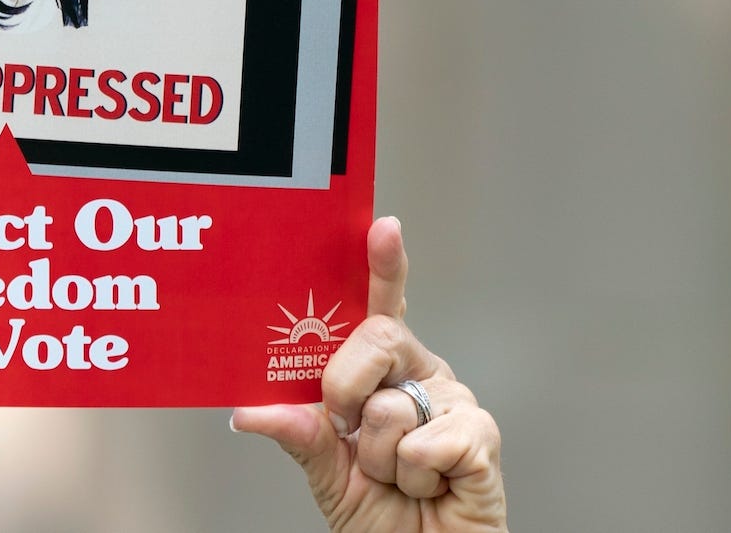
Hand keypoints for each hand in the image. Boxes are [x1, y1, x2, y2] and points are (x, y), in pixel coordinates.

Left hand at [231, 218, 506, 532]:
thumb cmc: (382, 516)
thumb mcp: (326, 471)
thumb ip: (297, 432)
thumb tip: (248, 410)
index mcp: (384, 370)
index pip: (381, 307)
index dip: (384, 265)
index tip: (382, 227)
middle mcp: (422, 374)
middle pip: (376, 337)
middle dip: (343, 389)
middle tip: (349, 432)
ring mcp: (456, 403)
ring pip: (390, 406)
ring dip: (380, 460)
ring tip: (398, 480)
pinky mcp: (482, 438)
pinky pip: (424, 444)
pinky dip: (414, 479)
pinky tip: (431, 489)